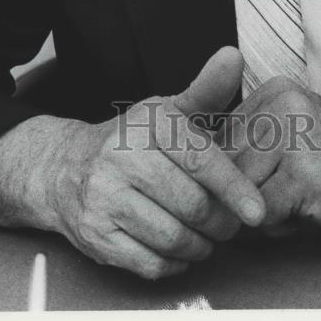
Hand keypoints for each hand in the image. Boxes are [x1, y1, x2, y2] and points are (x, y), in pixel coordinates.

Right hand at [47, 47, 266, 278]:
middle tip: (230, 223)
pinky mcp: (96, 235)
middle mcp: (122, 158)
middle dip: (222, 222)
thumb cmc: (133, 141)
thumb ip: (207, 90)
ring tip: (207, 236)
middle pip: (192, 205)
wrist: (64, 167)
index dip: (234, 188)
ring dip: (201, 246)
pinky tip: (179, 248)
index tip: (257, 211)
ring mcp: (104, 198)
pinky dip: (175, 263)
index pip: (199, 160)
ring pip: (174, 238)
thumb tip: (234, 56)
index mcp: (148, 124)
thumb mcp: (168, 111)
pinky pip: (151, 264)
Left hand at [222, 77, 320, 240]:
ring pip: (240, 191)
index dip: (234, 172)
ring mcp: (292, 137)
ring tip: (300, 202)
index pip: (220, 138)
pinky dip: (279, 226)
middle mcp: (280, 105)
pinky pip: (262, 213)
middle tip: (286, 196)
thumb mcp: (295, 135)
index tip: (262, 179)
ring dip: (262, 211)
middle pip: (227, 166)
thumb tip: (200, 176)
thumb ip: (252, 145)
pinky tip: (310, 212)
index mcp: (275, 90)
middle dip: (247, 194)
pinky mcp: (304, 174)